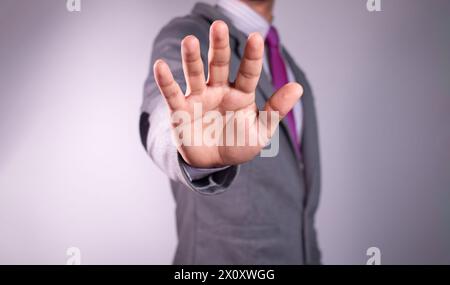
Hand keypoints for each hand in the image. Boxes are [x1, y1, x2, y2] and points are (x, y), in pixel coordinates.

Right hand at [153, 20, 302, 167]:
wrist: (213, 163)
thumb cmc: (239, 144)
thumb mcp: (260, 132)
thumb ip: (276, 110)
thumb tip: (298, 87)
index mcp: (241, 94)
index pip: (248, 72)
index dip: (252, 56)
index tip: (256, 38)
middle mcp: (219, 90)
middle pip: (219, 64)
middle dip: (219, 46)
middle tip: (219, 26)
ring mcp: (199, 98)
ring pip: (195, 74)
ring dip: (192, 58)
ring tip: (191, 41)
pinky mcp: (180, 111)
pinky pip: (172, 94)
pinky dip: (166, 81)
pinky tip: (161, 65)